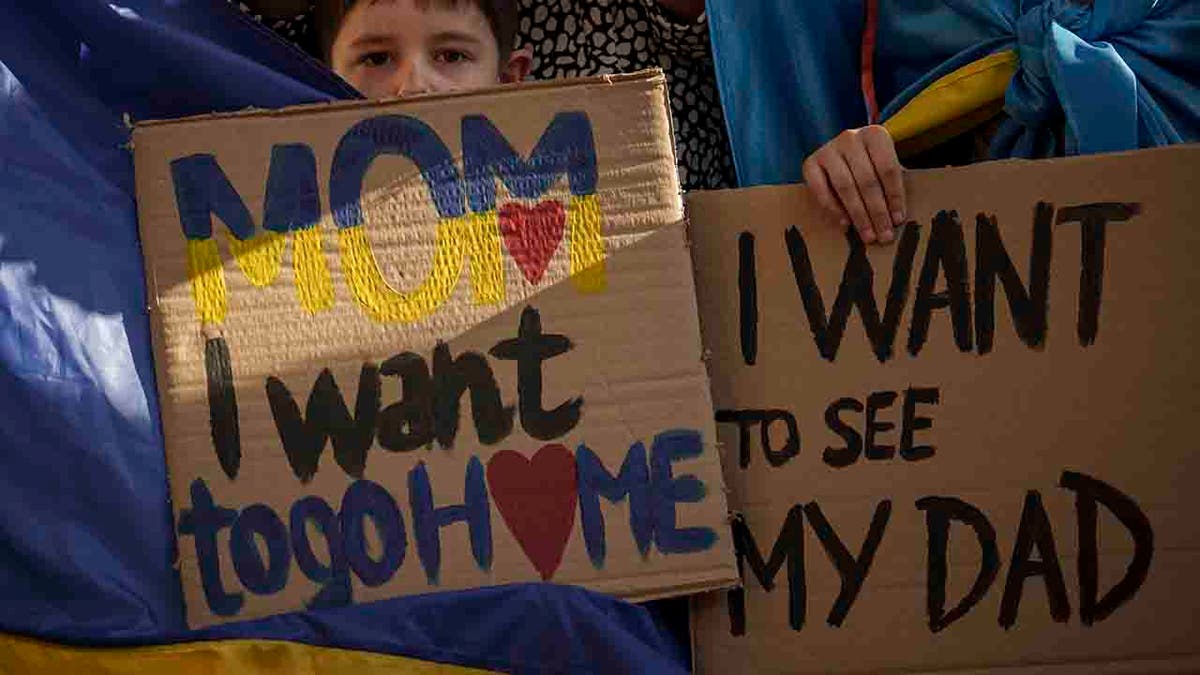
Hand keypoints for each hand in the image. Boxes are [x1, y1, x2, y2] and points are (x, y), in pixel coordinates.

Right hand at [802, 125, 905, 243]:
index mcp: (875, 135)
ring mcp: (829, 149)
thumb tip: (897, 219)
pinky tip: (845, 224)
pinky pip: (821, 190)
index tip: (898, 220)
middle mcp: (851, 138)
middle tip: (884, 235)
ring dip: (858, 215)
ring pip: (846, 187)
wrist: (842, 152)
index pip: (888, 169)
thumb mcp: (885, 167)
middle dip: (877, 212)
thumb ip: (892, 185)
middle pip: (867, 180)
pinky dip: (833, 209)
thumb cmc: (870, 163)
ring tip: (868, 235)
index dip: (895, 197)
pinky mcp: (810, 162)